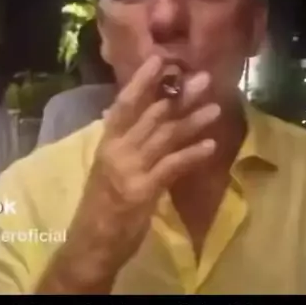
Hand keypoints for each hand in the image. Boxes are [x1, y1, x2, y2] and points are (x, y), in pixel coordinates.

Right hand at [59, 55, 219, 285]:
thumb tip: (134, 118)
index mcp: (106, 143)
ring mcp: (129, 170)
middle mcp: (116, 151)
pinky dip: (191, 155)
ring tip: (215, 107)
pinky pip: (171, 167)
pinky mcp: (142, 191)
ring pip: (164, 138)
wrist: (90, 244)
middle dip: (178, 96)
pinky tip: (210, 145)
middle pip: (151, 116)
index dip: (142, 82)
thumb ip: (123, 143)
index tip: (161, 60)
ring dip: (192, 121)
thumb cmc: (99, 206)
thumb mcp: (106, 168)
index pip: (123, 105)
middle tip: (203, 78)